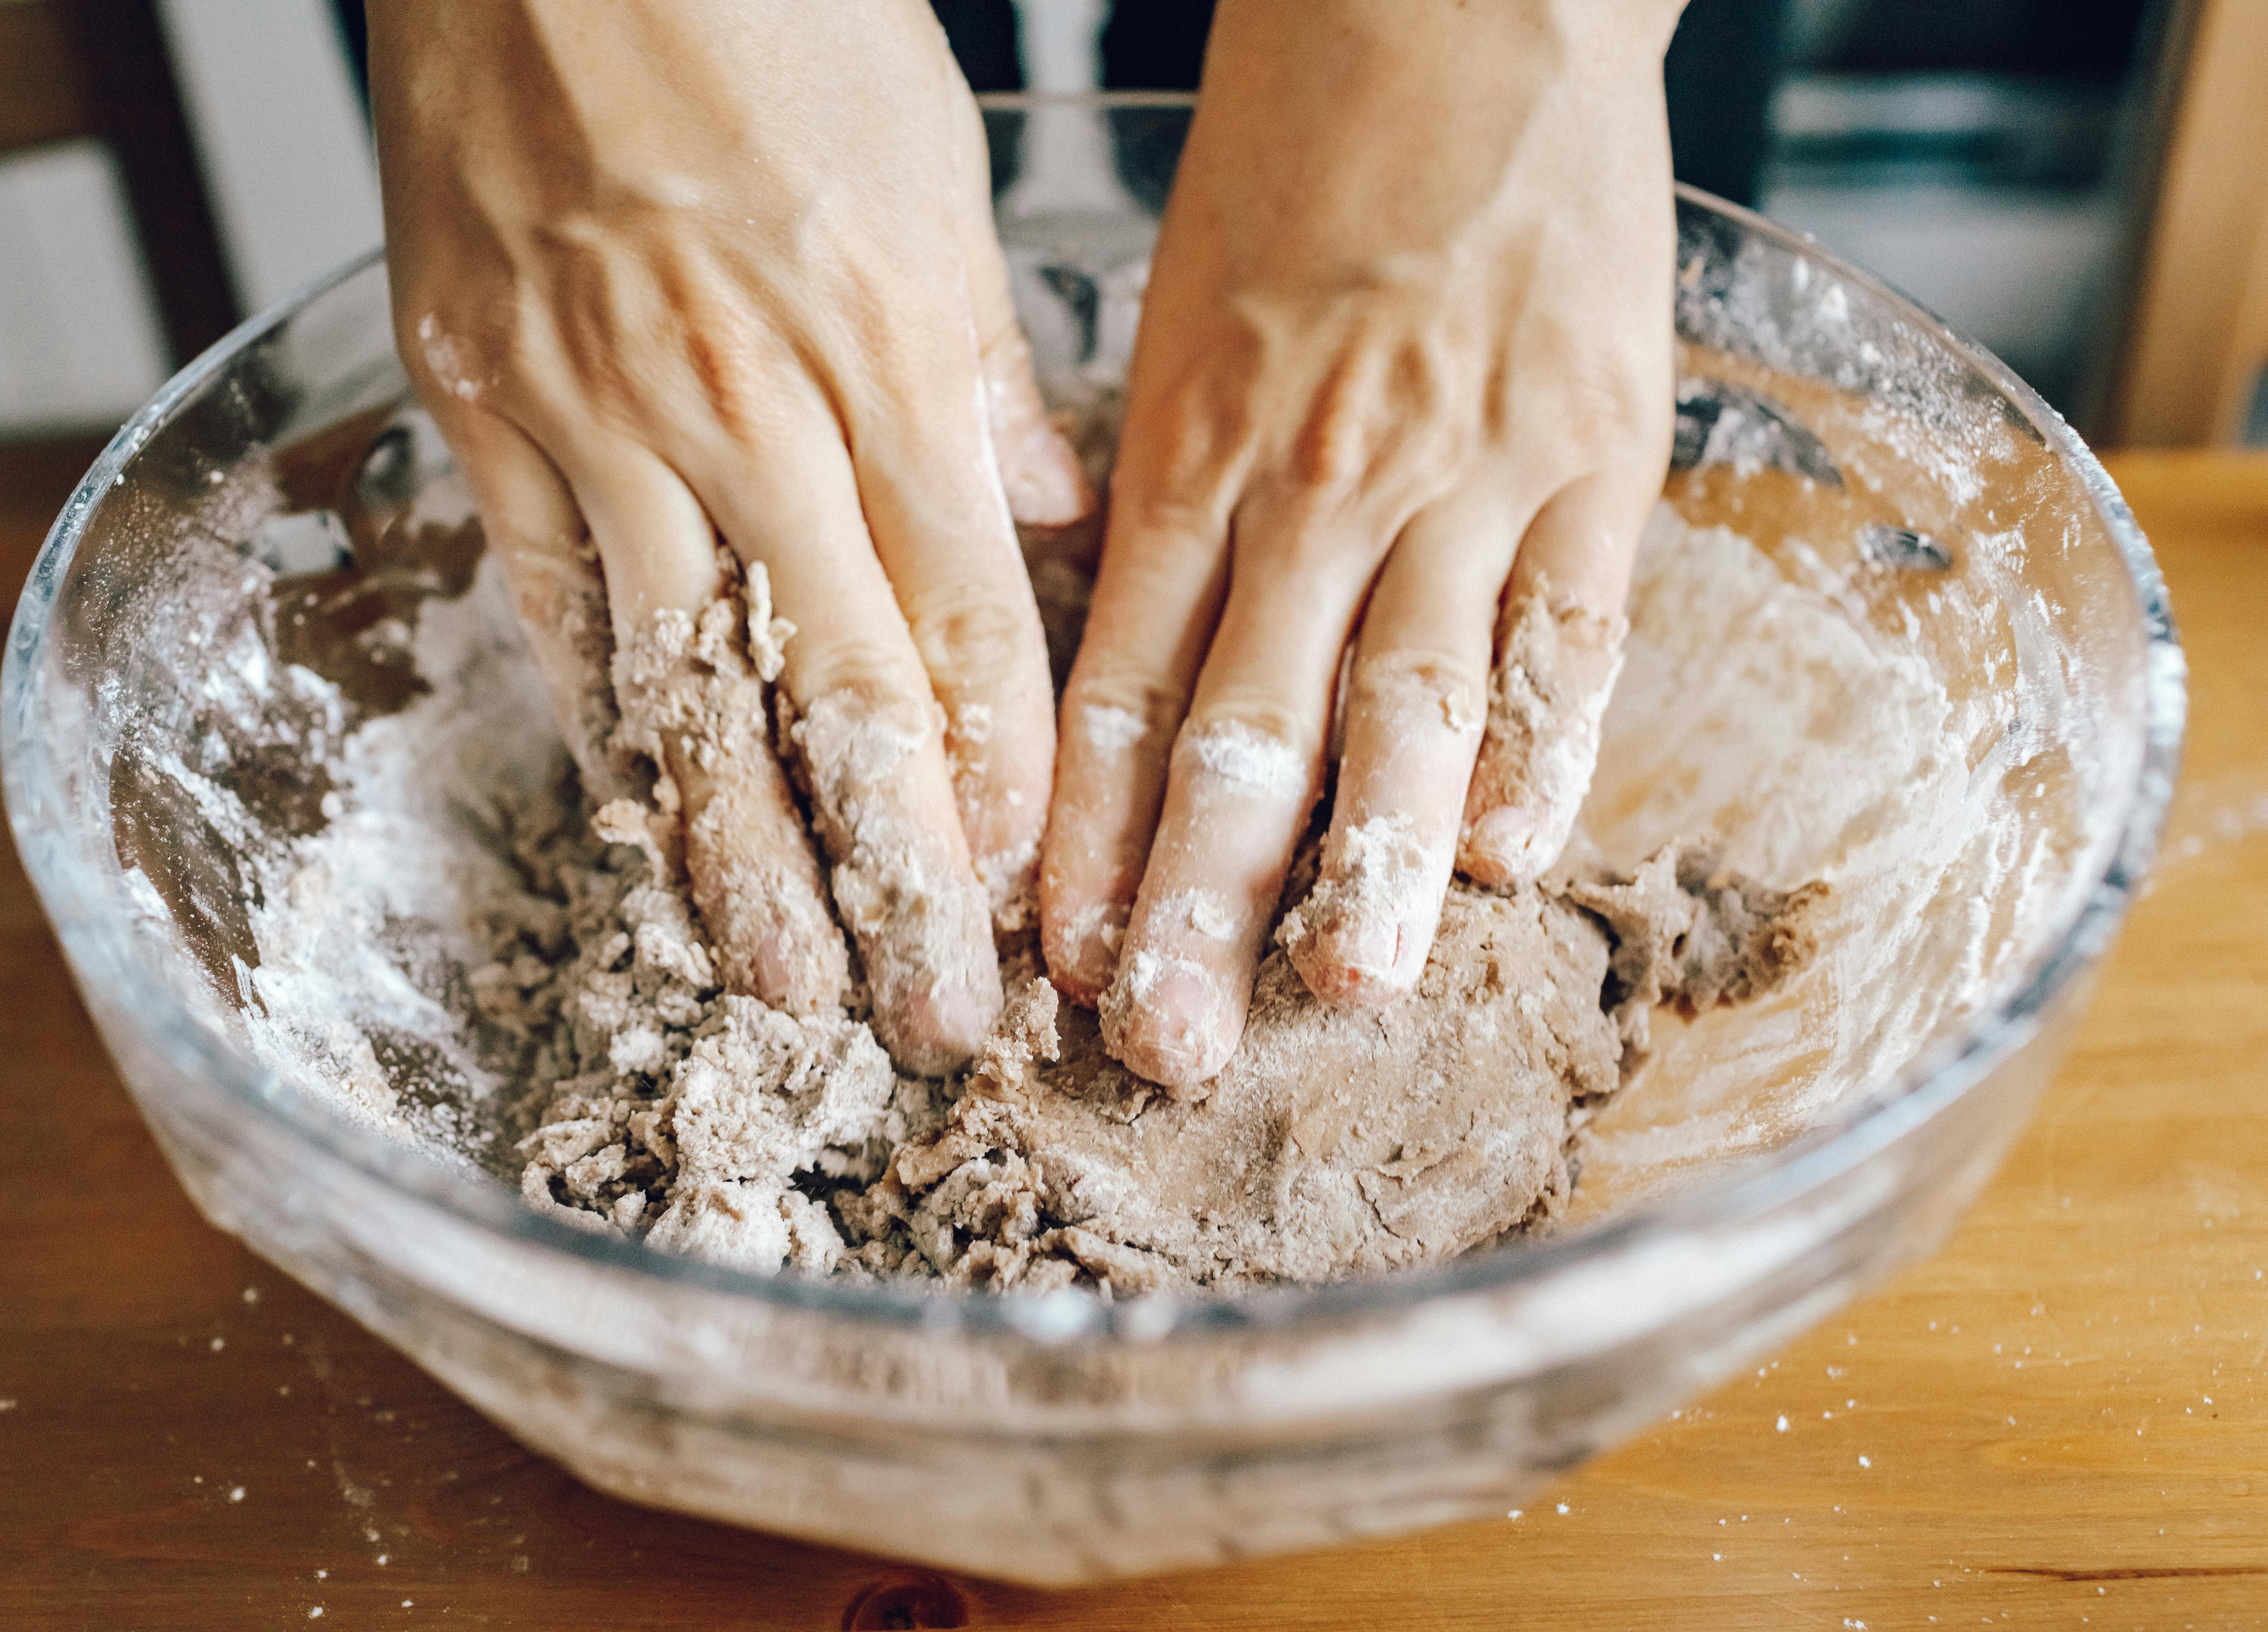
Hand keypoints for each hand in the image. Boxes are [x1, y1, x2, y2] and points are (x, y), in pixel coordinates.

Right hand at [368, 0, 1087, 1072]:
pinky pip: (548, 604)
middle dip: (893, 875)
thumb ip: (984, 368)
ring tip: (787, 988)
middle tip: (932, 1020)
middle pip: (835, 689)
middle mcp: (743, 405)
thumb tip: (1043, 508)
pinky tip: (646, 837)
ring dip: (739, 860)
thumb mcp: (930, 178)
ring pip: (684, 685)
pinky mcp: (476, 402)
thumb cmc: (772, 20)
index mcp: (881, 349)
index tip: (1027, 894)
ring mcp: (595, 412)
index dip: (999, 776)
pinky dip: (604, 730)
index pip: (964, 619)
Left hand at [1039, 0, 1683, 1089]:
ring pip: (1407, 707)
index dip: (1083, 837)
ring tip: (1338, 995)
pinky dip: (1538, 753)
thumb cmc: (1298, 158)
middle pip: (1247, 730)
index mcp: (1193, 450)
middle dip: (1197, 901)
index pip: (1122, 688)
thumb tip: (1126, 634)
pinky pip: (1567, 631)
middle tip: (1164, 1046)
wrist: (1458, 1)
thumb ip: (1160, 485)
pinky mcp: (1597, 447)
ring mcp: (1466, 471)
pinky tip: (1504, 862)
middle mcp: (1319, 483)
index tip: (1056, 961)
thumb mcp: (1179, 316)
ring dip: (1369, 865)